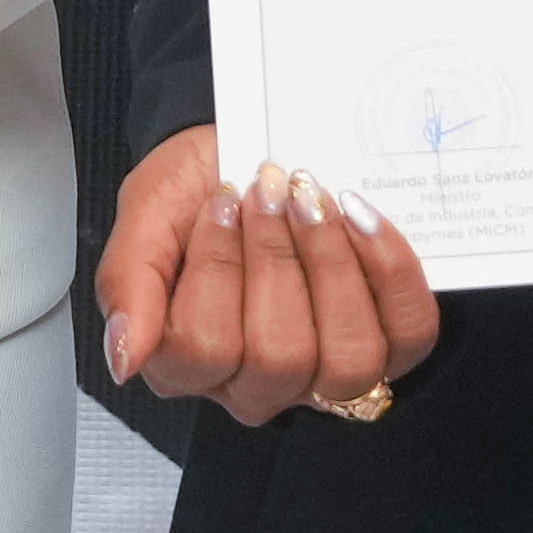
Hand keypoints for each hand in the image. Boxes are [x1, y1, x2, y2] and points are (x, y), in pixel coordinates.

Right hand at [97, 123, 438, 423]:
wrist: (251, 149)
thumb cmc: (198, 187)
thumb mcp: (145, 215)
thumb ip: (126, 284)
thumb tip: (125, 356)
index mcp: (187, 363)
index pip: (203, 350)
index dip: (216, 268)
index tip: (220, 201)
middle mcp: (258, 383)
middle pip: (279, 357)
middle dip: (276, 257)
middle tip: (267, 190)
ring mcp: (326, 374)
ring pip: (348, 360)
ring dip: (333, 265)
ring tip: (313, 202)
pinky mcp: (390, 346)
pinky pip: (408, 332)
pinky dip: (391, 270)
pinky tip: (360, 215)